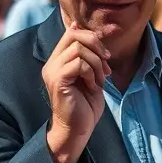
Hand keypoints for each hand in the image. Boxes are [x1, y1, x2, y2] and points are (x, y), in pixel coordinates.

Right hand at [43, 22, 110, 162]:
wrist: (78, 130)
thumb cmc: (86, 105)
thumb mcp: (92, 75)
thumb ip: (90, 56)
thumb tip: (94, 33)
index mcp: (59, 60)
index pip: (73, 32)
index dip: (93, 35)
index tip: (109, 47)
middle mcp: (52, 63)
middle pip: (75, 35)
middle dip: (97, 45)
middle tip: (107, 63)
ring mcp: (52, 71)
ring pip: (79, 49)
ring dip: (97, 63)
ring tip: (100, 80)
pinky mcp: (57, 81)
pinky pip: (78, 64)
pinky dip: (91, 73)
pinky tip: (93, 86)